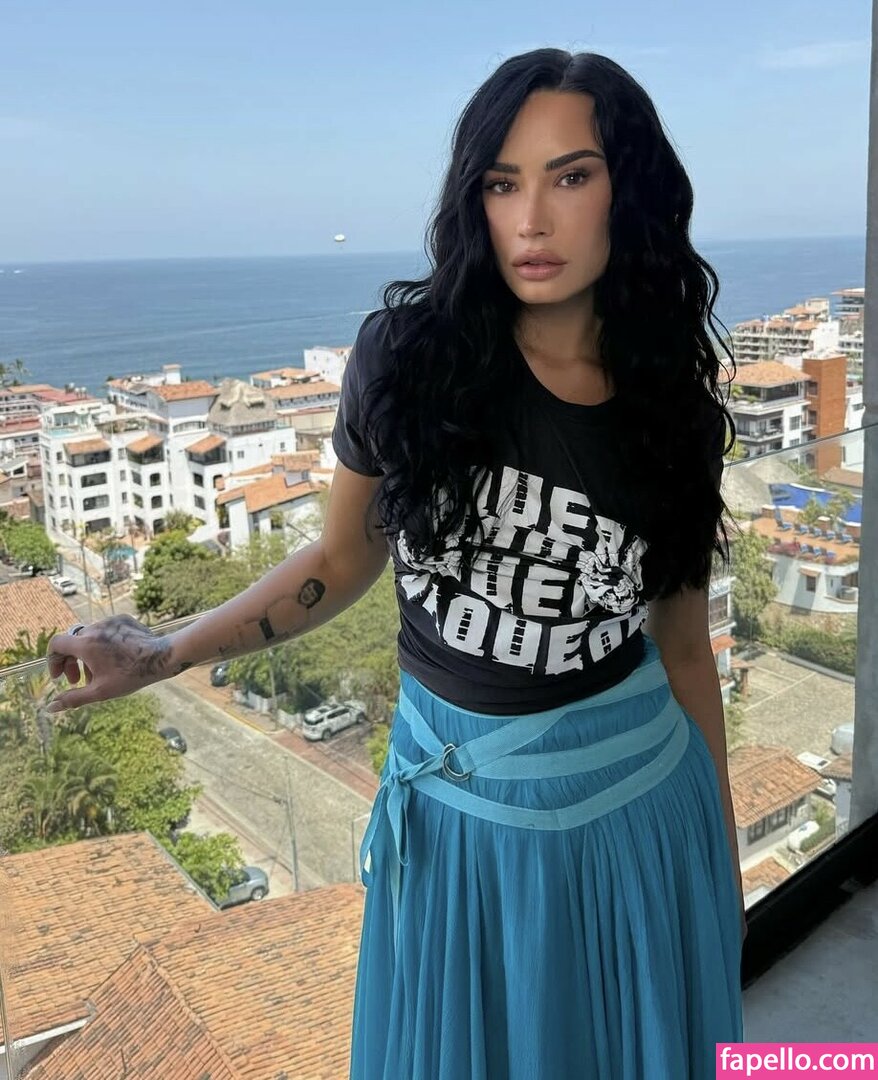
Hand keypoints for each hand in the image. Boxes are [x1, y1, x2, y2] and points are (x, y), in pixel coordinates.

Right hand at [46, 614, 180, 712]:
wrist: (162, 657)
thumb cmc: (132, 675)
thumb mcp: (100, 691)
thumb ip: (73, 699)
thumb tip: (50, 707)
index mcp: (86, 643)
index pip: (56, 645)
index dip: (54, 661)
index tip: (60, 676)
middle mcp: (95, 628)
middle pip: (72, 642)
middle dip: (71, 662)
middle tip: (76, 680)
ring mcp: (110, 621)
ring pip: (89, 637)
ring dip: (88, 655)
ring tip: (98, 673)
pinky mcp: (123, 619)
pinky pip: (105, 631)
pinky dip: (103, 644)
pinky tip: (114, 658)